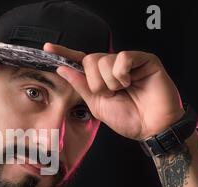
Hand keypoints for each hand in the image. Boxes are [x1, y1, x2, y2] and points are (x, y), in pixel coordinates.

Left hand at [44, 43, 184, 140]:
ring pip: (104, 60)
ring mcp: (129, 62)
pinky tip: (131, 82)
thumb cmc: (128, 118)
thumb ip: (81, 86)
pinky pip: (123, 57)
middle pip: (90, 59)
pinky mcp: (144, 59)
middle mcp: (113, 67)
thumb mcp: (97, 104)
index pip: (80, 61)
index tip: (47, 48)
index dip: (65, 53)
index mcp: (101, 77)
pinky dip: (122, 73)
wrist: (150, 128)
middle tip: (110, 94)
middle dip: (95, 82)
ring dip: (110, 81)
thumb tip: (62, 68)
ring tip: (124, 90)